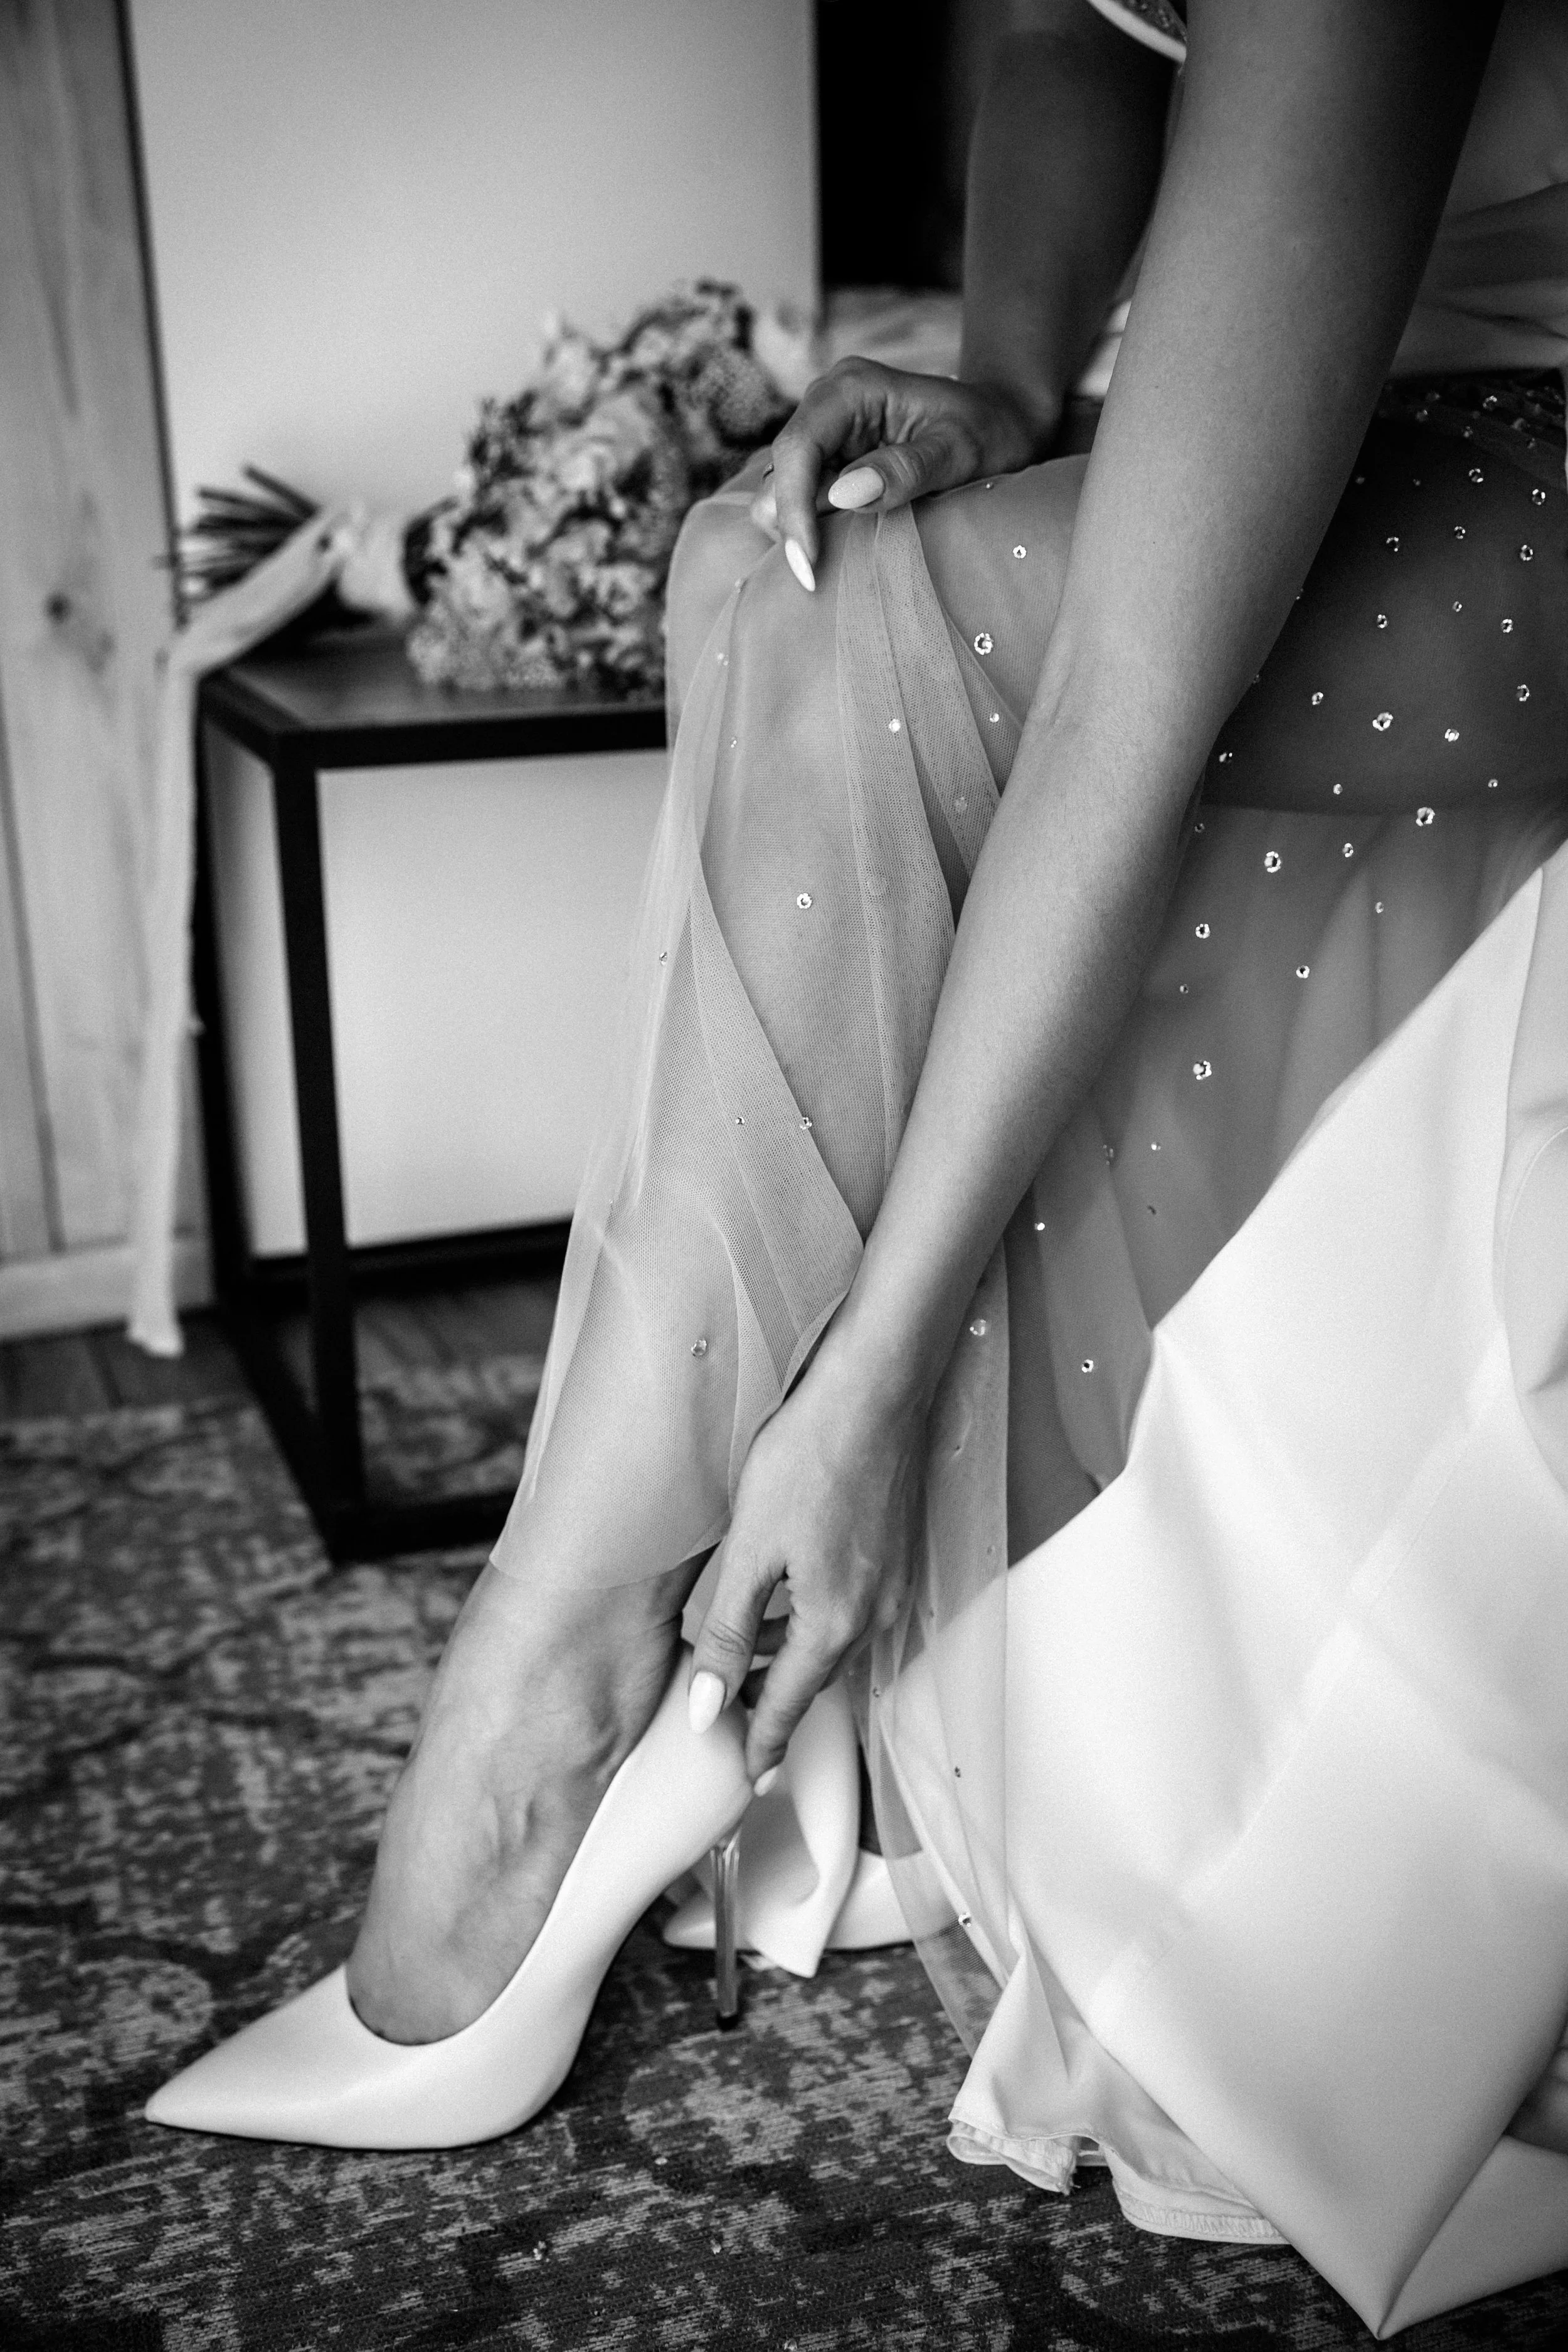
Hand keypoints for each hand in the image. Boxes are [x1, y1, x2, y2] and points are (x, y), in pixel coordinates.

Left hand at [685, 1329, 927, 1783]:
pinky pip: (849, 1615)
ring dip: (791, 1664)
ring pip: (832, 1648)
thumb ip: (726, 1635)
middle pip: (814, 1683)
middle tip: (734, 1729)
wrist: (873, 1392)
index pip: (789, 1708)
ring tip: (745, 1671)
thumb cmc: (811, 1456)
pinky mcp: (893, 1557)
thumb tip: (706, 1708)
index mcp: (834, 1625)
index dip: (761, 1746)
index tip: (747, 1779)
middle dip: (773, 1708)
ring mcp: (889, 1587)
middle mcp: (872, 1616)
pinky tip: (783, 1607)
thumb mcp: (750, 1551)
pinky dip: (813, 1627)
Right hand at [750, 360, 1050, 589]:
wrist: (1002, 422)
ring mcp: (824, 433)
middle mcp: (826, 404)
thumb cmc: (989, 431)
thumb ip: (905, 470)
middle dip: (797, 526)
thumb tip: (842, 495)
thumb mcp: (959, 451)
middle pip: (779, 474)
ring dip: (807, 529)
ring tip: (859, 545)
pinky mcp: (827, 460)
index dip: (793, 511)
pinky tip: (852, 540)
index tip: (809, 568)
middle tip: (835, 569)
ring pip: (780, 493)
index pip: (798, 449)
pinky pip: (801, 501)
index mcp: (851, 389)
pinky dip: (817, 528)